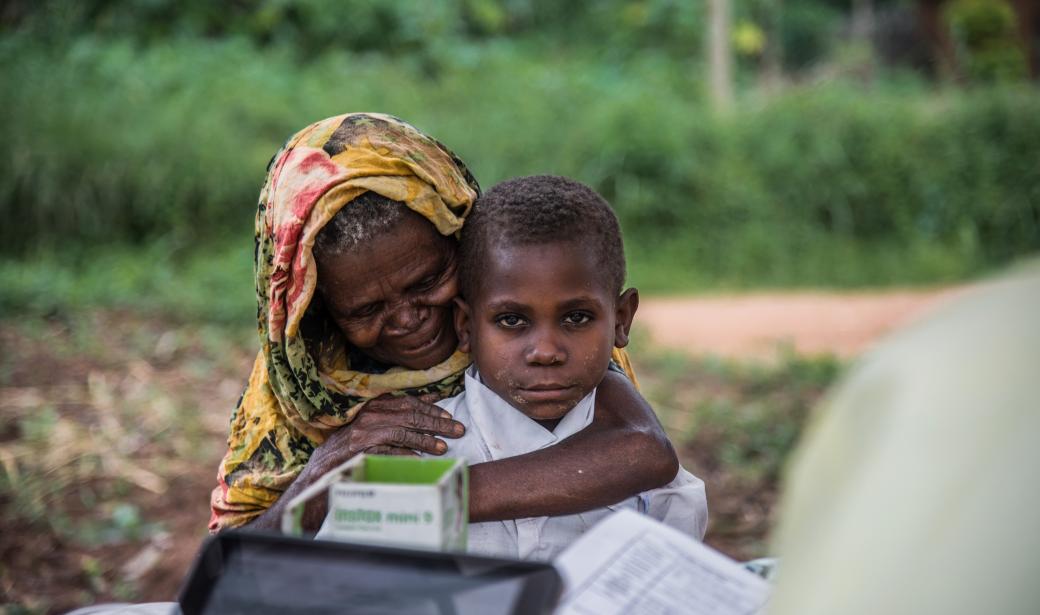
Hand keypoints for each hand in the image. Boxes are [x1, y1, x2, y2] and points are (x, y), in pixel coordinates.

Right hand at [302, 394, 464, 479]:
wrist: (324, 465)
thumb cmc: (355, 444)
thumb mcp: (376, 423)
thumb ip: (400, 412)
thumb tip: (433, 399)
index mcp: (375, 406)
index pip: (409, 403)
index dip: (431, 409)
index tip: (449, 416)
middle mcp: (370, 416)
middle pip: (410, 417)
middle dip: (437, 424)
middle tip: (458, 430)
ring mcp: (364, 434)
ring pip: (402, 433)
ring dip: (425, 440)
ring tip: (443, 447)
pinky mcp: (361, 452)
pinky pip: (388, 452)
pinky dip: (405, 456)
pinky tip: (419, 460)